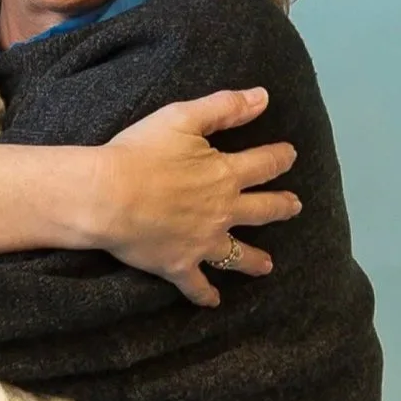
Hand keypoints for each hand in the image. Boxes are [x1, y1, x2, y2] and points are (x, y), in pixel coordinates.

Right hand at [97, 88, 300, 306]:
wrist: (107, 196)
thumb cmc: (140, 152)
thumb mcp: (182, 117)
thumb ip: (224, 107)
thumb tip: (263, 97)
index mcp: (225, 175)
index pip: (264, 165)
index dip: (279, 158)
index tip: (290, 156)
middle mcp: (223, 212)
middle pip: (262, 211)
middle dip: (281, 207)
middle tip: (294, 206)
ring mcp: (202, 243)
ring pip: (237, 255)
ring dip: (254, 260)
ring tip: (267, 266)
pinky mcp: (178, 265)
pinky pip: (197, 285)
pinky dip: (205, 295)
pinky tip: (212, 302)